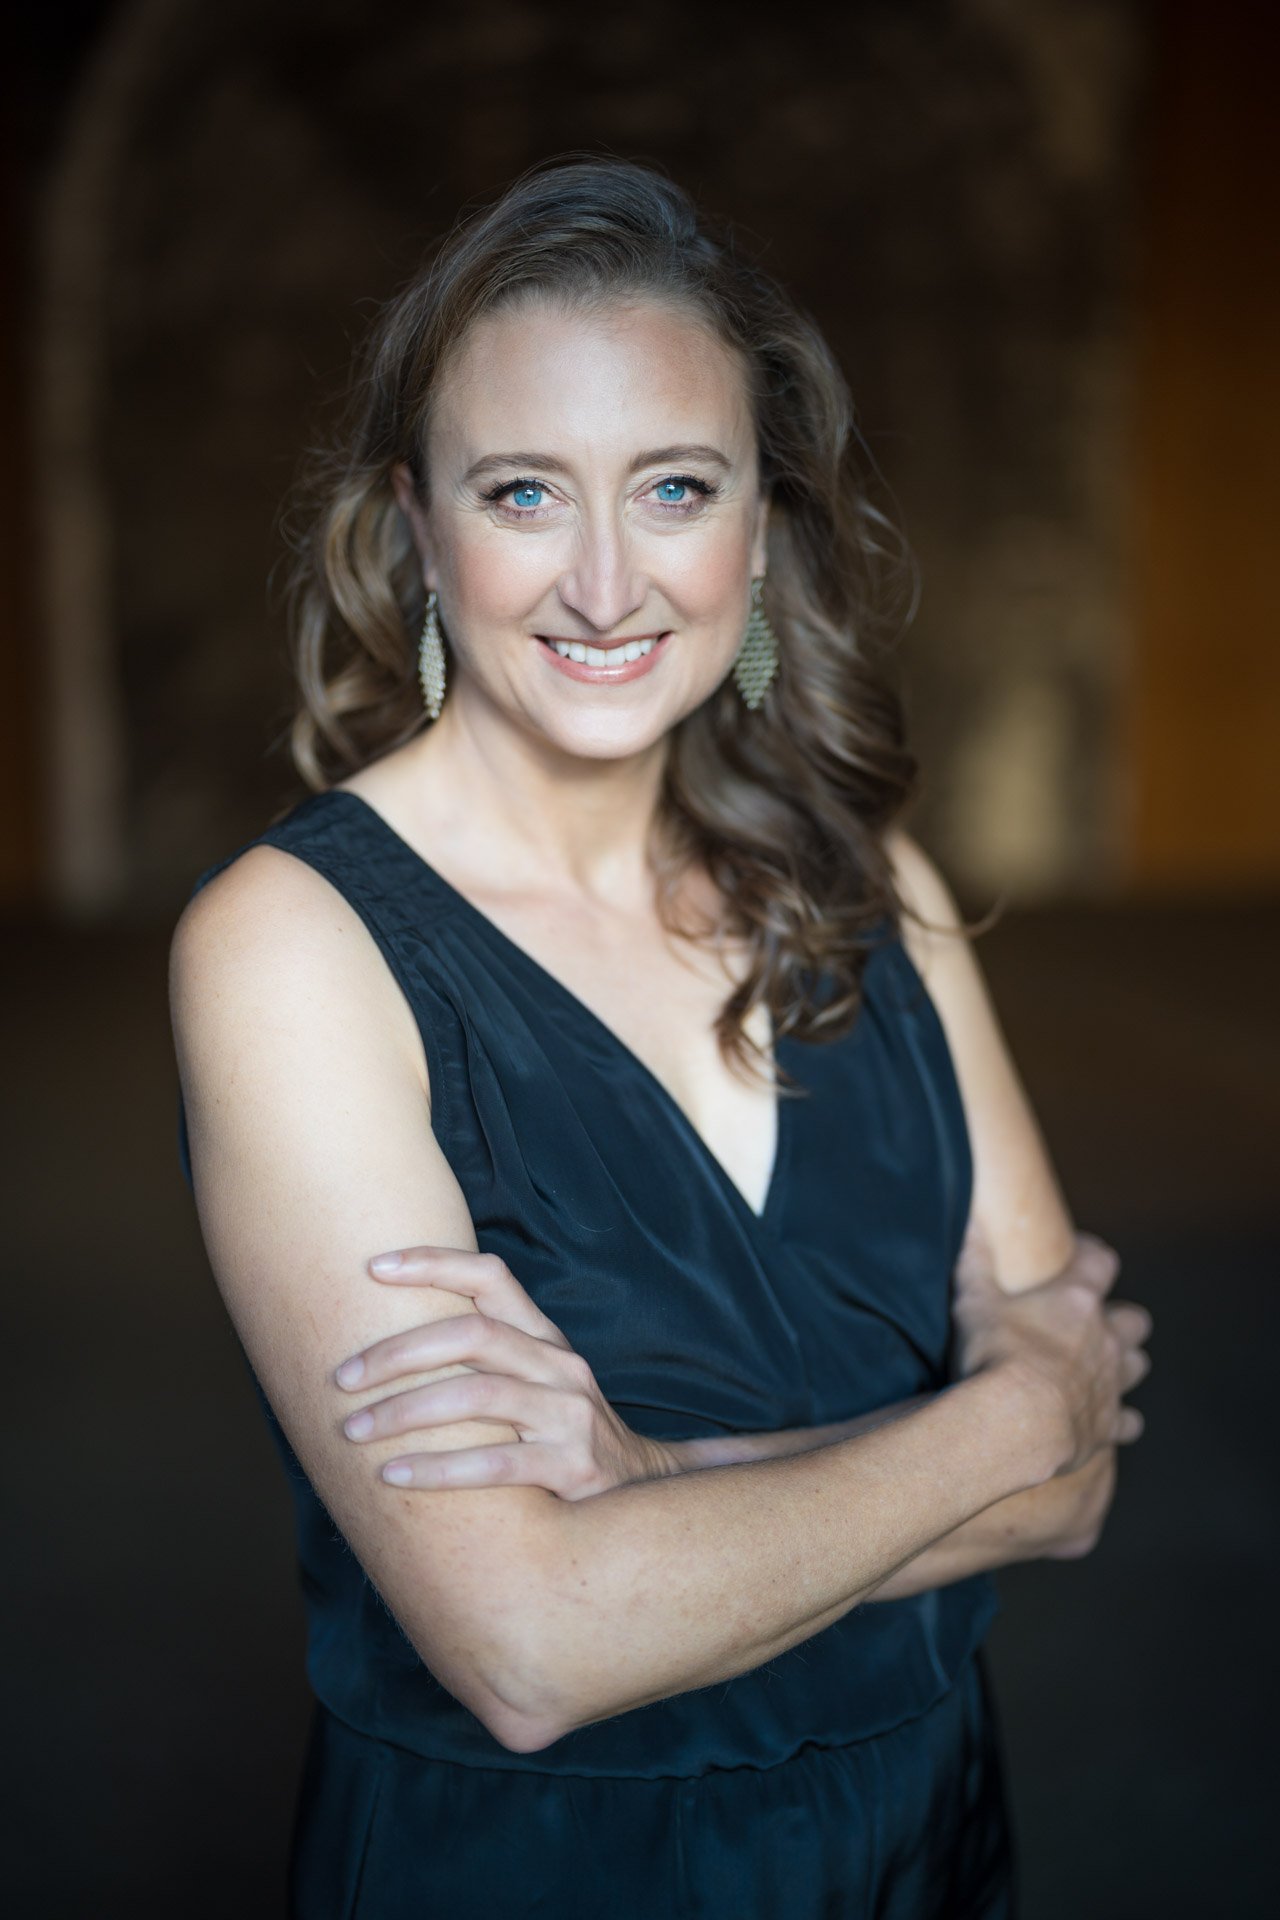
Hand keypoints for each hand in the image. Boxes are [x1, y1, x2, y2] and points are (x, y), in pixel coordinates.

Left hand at [333, 1245, 677, 1496]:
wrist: (645, 1498)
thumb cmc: (564, 1440)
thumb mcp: (537, 1387)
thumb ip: (485, 1362)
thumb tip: (392, 1340)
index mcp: (545, 1339)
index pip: (491, 1275)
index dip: (432, 1262)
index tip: (372, 1267)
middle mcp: (561, 1366)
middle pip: (471, 1334)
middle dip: (396, 1352)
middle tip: (342, 1377)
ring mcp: (571, 1415)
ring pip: (477, 1394)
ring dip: (403, 1411)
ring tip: (353, 1430)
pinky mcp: (574, 1468)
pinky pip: (495, 1464)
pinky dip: (438, 1469)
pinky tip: (393, 1477)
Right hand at [951, 1219, 1153, 1479]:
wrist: (1016, 1422)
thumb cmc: (995, 1354)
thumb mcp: (974, 1300)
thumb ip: (976, 1260)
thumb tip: (971, 1219)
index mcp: (1076, 1300)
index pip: (1101, 1261)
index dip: (1091, 1255)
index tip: (1077, 1254)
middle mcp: (1104, 1337)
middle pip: (1134, 1319)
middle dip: (1119, 1319)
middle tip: (1088, 1323)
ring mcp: (1110, 1382)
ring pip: (1137, 1365)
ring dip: (1122, 1364)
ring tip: (1094, 1368)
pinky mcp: (1108, 1423)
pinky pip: (1127, 1421)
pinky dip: (1117, 1419)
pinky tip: (1096, 1418)